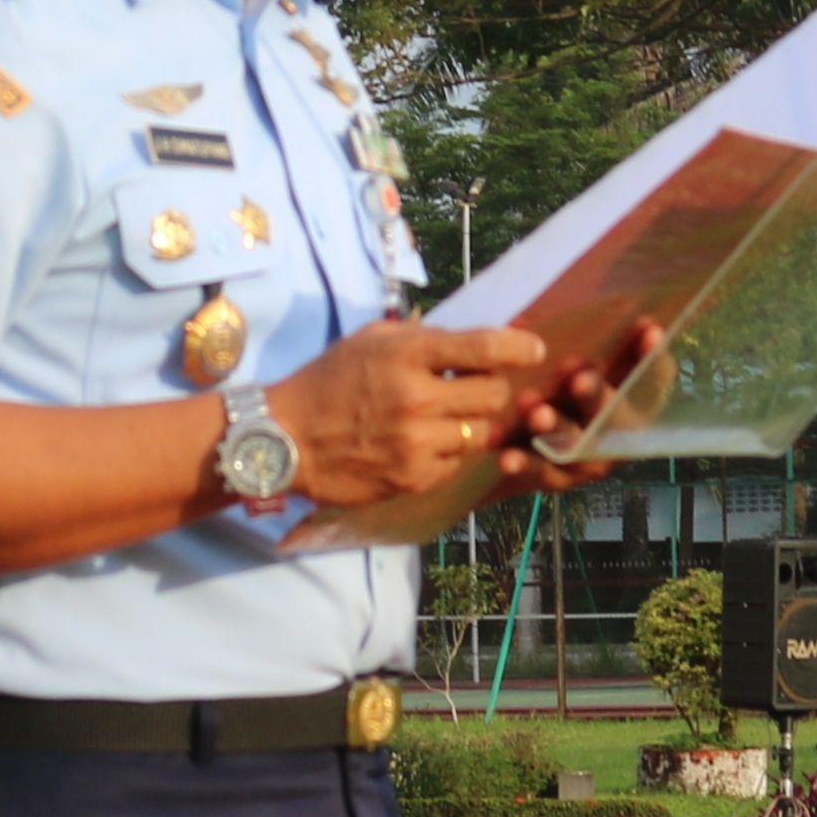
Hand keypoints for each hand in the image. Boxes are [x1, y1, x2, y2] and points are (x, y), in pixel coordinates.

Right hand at [266, 320, 555, 513]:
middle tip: (472, 387)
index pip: (485, 347)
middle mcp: (418, 399)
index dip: (518, 347)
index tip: (532, 348)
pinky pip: (456, 462)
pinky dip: (448, 452)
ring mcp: (418, 443)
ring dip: (470, 423)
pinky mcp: (414, 478)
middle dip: (490, 388)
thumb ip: (422, 339)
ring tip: (443, 417)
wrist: (284, 439)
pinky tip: (422, 442)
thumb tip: (475, 340)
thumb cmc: (327, 382)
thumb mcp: (370, 341)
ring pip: (480, 432)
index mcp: (408, 355)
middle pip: (493, 394)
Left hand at [490, 318, 662, 495]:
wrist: (515, 443)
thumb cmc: (555, 388)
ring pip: (577, 443)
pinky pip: (540, 471)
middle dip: (598, 395)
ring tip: (537, 413)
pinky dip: (524, 463)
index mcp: (629, 396)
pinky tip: (506, 456)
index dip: (653, 356)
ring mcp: (589, 458)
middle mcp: (617, 431)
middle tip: (581, 378)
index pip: (651, 376)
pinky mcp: (556, 479)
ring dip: (558, 426)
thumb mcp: (569, 362)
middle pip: (615, 414)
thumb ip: (575, 338)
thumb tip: (551, 309)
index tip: (647, 328)